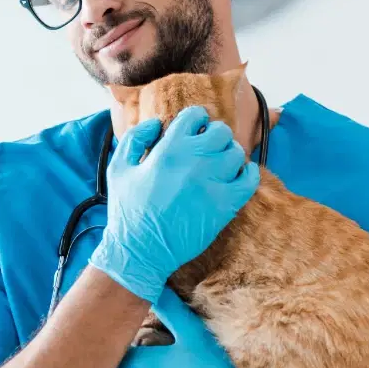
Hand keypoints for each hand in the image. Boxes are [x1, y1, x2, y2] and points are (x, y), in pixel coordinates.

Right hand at [88, 106, 259, 302]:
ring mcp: (212, 183)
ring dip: (229, 154)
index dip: (197, 119)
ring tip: (219, 165)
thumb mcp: (118, 168)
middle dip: (215, 136)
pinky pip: (250, 179)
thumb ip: (135, 139)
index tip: (196, 129)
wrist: (140, 252)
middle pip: (221, 131)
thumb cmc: (127, 211)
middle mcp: (193, 162)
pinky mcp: (225, 205)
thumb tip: (157, 123)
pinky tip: (239, 175)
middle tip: (208, 149)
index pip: (195, 116)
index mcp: (168, 149)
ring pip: (236, 152)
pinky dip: (249, 173)